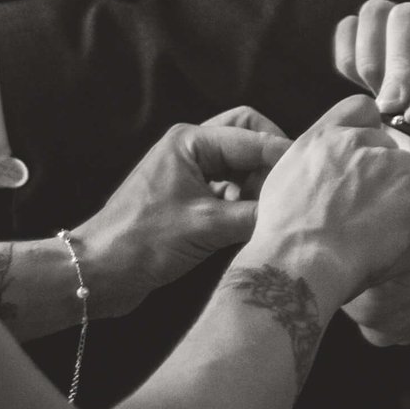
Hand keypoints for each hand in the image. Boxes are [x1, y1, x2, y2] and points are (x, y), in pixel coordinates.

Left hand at [74, 108, 288, 316]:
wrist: (100, 274)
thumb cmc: (146, 241)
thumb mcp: (207, 226)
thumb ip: (254, 213)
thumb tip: (295, 209)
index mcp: (191, 141)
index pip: (251, 134)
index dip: (282, 155)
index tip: (309, 177)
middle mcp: (191, 149)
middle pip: (246, 137)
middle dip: (269, 161)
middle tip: (288, 189)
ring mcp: (189, 174)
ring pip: (239, 166)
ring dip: (256, 185)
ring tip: (268, 211)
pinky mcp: (189, 200)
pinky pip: (229, 190)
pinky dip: (244, 203)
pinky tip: (251, 224)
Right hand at [247, 94, 409, 308]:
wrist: (297, 263)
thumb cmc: (282, 234)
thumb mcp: (282, 179)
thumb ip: (312, 160)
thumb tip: (325, 167)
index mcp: (325, 136)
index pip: (362, 109)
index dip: (369, 131)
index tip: (365, 159)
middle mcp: (359, 142)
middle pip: (391, 148)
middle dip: (386, 175)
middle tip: (370, 210)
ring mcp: (389, 166)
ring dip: (405, 198)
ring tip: (381, 229)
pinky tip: (402, 240)